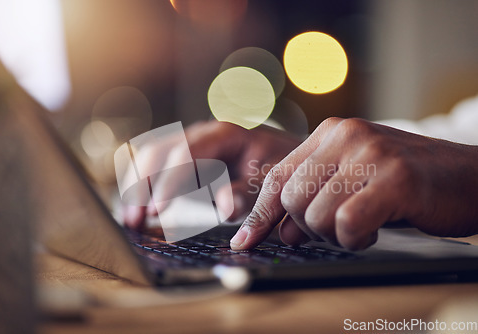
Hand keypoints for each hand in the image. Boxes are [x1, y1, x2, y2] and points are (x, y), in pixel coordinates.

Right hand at [123, 120, 300, 230]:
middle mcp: (202, 133)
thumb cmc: (283, 168)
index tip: (157, 210)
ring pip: (151, 157)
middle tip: (135, 219)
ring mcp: (192, 143)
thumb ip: (249, 192)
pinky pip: (157, 167)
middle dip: (142, 184)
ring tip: (130, 219)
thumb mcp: (273, 180)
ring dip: (136, 187)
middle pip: (159, 151)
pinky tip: (136, 210)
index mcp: (224, 133)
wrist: (290, 157)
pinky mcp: (187, 158)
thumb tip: (224, 206)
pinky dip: (143, 187)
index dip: (169, 181)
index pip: (186, 153)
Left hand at [230, 117, 477, 250]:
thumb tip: (279, 231)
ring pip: (315, 213)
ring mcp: (370, 153)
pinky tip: (372, 232)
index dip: (259, 214)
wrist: (468, 176)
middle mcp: (345, 136)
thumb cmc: (405, 184)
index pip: (278, 177)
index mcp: (329, 133)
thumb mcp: (351, 184)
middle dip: (306, 226)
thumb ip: (314, 199)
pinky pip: (347, 222)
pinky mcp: (395, 177)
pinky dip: (354, 238)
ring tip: (359, 227)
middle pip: (291, 198)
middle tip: (334, 229)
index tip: (246, 240)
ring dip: (333, 234)